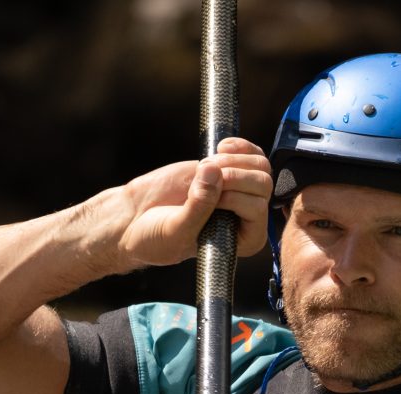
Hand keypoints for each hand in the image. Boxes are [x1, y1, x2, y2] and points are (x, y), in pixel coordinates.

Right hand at [114, 137, 271, 269]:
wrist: (137, 219)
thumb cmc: (157, 236)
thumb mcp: (176, 228)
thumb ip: (197, 207)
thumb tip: (213, 171)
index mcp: (244, 241)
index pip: (257, 209)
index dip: (233, 197)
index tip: (206, 199)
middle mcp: (248, 217)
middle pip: (263, 184)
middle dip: (233, 174)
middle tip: (203, 175)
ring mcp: (240, 192)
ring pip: (260, 166)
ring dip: (233, 159)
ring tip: (205, 165)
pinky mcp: (229, 172)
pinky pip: (251, 153)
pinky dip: (239, 146)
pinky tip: (220, 147)